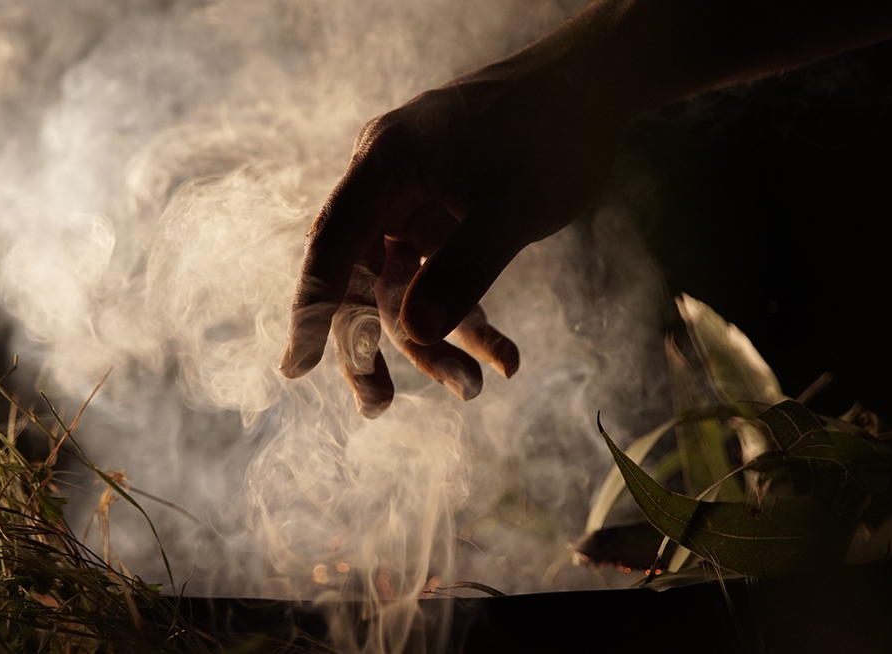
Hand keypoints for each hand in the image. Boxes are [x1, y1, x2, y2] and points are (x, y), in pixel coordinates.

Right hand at [278, 15, 638, 416]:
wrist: (596, 86)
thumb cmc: (550, 133)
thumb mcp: (510, 211)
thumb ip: (461, 274)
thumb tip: (412, 334)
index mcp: (385, 165)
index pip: (332, 244)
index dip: (313, 308)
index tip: (295, 367)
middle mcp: (390, 184)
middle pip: (362, 276)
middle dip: (375, 342)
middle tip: (378, 405)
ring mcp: (420, 202)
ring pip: (406, 285)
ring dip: (434, 339)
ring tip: (474, 387)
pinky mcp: (450, 218)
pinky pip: (444, 276)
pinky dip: (470, 316)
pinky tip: (505, 357)